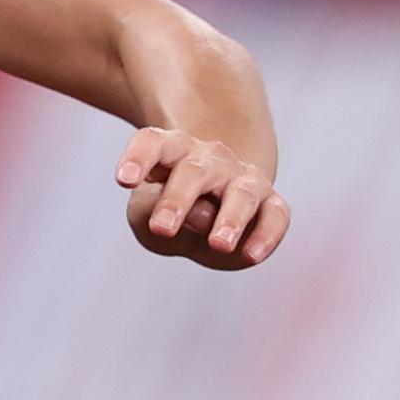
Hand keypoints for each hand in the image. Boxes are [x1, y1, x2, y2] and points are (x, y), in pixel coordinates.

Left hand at [115, 127, 289, 270]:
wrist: (211, 213)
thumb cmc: (168, 211)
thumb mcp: (144, 216)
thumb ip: (154, 213)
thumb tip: (201, 215)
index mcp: (170, 151)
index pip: (152, 143)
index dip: (138, 158)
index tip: (123, 180)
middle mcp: (209, 159)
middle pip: (193, 171)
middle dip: (177, 200)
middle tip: (161, 229)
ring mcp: (243, 178)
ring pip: (241, 193)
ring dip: (230, 218)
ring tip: (218, 245)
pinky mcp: (272, 203)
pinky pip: (276, 215)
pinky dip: (267, 235)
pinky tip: (251, 256)